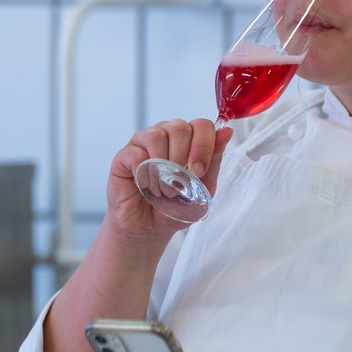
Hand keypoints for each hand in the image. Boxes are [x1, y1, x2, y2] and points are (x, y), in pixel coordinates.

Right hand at [107, 119, 233, 236]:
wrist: (149, 227)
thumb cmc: (175, 206)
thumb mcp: (203, 188)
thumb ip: (214, 160)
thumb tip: (226, 132)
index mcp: (188, 140)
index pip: (201, 125)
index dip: (204, 145)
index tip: (199, 171)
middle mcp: (166, 136)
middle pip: (179, 126)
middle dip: (185, 156)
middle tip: (182, 180)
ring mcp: (144, 144)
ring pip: (156, 135)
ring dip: (164, 166)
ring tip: (164, 188)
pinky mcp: (124, 156)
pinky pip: (135, 153)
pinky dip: (144, 171)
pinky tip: (147, 185)